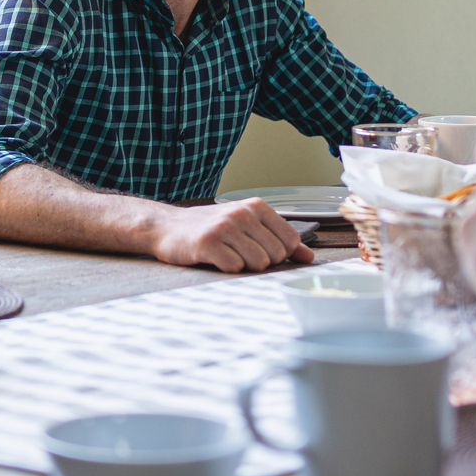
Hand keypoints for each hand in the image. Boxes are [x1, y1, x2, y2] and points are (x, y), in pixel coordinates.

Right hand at [147, 197, 313, 271]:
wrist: (167, 227)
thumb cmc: (210, 228)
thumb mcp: (247, 227)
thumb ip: (279, 240)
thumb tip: (309, 257)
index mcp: (256, 206)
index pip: (290, 240)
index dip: (279, 254)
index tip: (260, 250)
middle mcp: (242, 213)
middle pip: (276, 255)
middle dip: (261, 262)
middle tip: (239, 253)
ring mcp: (224, 227)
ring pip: (258, 263)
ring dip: (244, 266)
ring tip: (227, 255)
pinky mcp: (208, 242)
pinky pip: (234, 267)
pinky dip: (227, 269)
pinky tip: (215, 259)